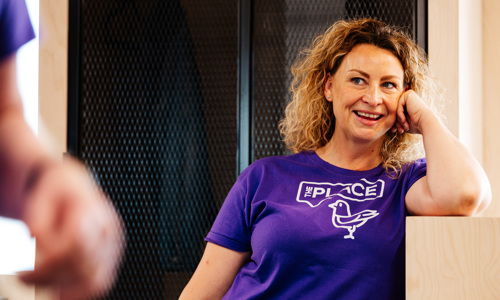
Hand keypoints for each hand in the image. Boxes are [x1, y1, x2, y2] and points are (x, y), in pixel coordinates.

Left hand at [19, 157, 123, 299]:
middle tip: (23, 276)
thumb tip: (40, 251)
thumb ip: (39, 225)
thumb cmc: (55, 190)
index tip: (23, 268)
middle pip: (84, 265)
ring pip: (95, 279)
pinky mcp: (109, 257)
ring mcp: (112, 244)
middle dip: (50, 277)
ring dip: (63, 286)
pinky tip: (58, 291)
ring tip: (38, 282)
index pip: (74, 244)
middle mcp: (108, 228)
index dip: (48, 262)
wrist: (71, 186)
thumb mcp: (39, 199)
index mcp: (92, 209)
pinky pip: (100, 282)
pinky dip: (79, 292)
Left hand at [391, 89, 431, 134]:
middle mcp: (409, 99)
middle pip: (395, 110)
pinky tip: (404, 120)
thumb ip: (397, 119)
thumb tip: (389, 124)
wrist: (426, 123)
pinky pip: (398, 106)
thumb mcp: (403, 123)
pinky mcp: (408, 94)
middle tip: (400, 130)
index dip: (396, 122)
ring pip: (396, 109)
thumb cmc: (416, 125)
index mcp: (409, 105)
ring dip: (399, 120)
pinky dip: (399, 114)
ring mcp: (409, 95)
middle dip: (396, 122)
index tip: (396, 130)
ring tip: (405, 126)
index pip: (396, 113)